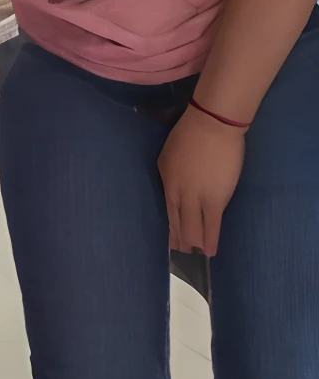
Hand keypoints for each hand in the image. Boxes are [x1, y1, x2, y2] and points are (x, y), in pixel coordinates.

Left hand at [159, 106, 245, 255]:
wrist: (212, 125)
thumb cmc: (192, 132)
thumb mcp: (170, 153)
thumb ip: (171, 173)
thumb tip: (175, 189)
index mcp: (164, 179)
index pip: (165, 209)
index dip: (168, 226)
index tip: (169, 238)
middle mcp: (175, 192)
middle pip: (176, 222)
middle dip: (178, 239)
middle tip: (181, 250)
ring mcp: (194, 198)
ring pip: (191, 228)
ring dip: (193, 243)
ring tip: (194, 253)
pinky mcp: (214, 201)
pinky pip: (210, 226)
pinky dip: (210, 240)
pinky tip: (209, 252)